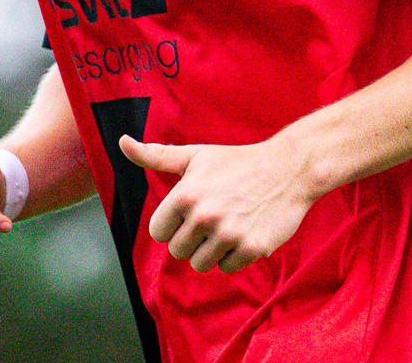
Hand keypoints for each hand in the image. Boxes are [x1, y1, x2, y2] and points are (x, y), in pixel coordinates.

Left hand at [120, 133, 318, 274]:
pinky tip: (244, 232)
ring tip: (227, 225)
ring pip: (201, 264)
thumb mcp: (195, 156)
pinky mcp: (252, 249)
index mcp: (185, 195)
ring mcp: (229, 235)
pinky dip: (234, 255)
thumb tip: (122, 142)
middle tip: (212, 217)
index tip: (189, 212)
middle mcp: (204, 216)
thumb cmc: (237, 162)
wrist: (289, 169)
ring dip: (211, 250)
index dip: (172, 223)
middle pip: (178, 251)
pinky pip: (227, 268)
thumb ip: (156, 156)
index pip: (158, 232)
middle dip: (191, 238)